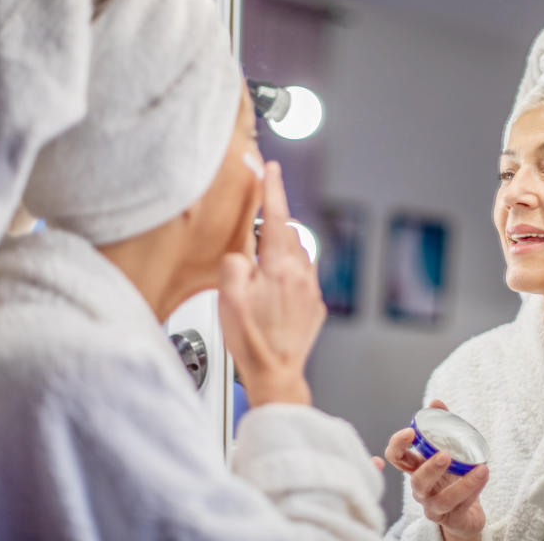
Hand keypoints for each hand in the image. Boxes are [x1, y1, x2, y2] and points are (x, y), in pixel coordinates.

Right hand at [218, 162, 325, 406]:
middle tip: (254, 237)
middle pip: (289, 235)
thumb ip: (234, 263)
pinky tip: (274, 293)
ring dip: (282, 253)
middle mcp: (301, 274)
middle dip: (274, 227)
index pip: (277, 216)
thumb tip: (242, 252)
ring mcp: (311, 290)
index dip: (273, 189)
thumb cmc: (251, 339)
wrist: (276, 373)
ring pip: (299, 256)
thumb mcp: (228, 296)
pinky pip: (304, 278)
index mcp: (280, 266)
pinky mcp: (315, 306)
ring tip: (262, 270)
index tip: (271, 169)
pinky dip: (289, 275)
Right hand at [384, 400, 488, 540]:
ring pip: (442, 499)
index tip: (411, 432)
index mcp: (416, 468)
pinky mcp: (451, 519)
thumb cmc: (451, 478)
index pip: (397, 457)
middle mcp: (421, 489)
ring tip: (478, 468)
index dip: (398, 445)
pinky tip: (484, 475)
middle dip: (429, 468)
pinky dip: (474, 489)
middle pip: (417, 481)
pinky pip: (462, 506)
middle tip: (444, 454)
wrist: (464, 514)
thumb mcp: (447, 451)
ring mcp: (434, 506)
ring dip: (462, 484)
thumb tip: (435, 402)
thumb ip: (441, 426)